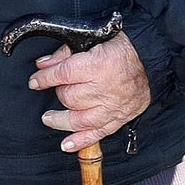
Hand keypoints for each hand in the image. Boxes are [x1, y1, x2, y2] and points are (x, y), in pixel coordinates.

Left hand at [30, 32, 150, 151]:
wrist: (149, 61)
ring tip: (49, 118)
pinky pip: (98, 134)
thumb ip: (64, 53)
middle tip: (56, 87)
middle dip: (58, 92)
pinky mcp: (119, 118)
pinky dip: (81, 141)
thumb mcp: (91, 40)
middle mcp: (104, 88)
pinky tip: (67, 144)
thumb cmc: (120, 48)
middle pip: (69, 97)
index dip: (44, 79)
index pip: (62, 75)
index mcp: (97, 65)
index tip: (35, 81)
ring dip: (60, 120)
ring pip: (79, 119)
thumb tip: (42, 65)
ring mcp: (112, 106)